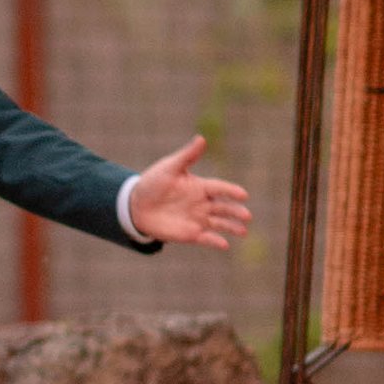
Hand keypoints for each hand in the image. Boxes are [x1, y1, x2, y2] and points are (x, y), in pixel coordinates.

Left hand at [127, 136, 251, 251]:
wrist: (136, 205)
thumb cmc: (153, 183)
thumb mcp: (169, 167)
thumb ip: (187, 155)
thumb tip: (202, 138)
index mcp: (200, 186)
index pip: (220, 188)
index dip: (231, 191)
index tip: (244, 195)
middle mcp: (202, 203)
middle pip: (224, 207)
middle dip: (236, 212)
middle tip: (247, 216)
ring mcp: (198, 219)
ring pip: (220, 223)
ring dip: (231, 227)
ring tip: (243, 231)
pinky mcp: (190, 234)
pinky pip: (206, 238)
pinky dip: (215, 242)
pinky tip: (224, 245)